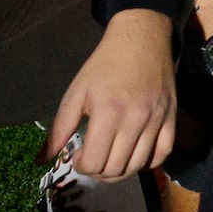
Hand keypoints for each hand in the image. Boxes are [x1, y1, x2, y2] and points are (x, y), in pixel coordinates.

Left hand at [44, 9, 176, 179]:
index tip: (78, 154)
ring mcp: (157, 119)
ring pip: (139, 165)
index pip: (95, 162)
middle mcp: (135, 119)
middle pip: (116, 168)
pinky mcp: (172, 117)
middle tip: (93, 157)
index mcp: (108, 112)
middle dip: (98, 171)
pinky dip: (148, 163)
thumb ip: (59, 129)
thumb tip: (40, 160)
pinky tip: (135, 156)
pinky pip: (163, 153)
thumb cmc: (103, 66)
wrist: (142, 40)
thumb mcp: (75, 93)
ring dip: (120, 171)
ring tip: (111, 159)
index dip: (82, 166)